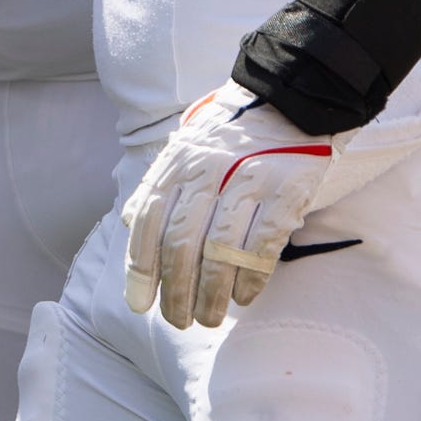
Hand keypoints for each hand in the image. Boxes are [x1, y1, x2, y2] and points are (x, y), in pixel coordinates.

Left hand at [123, 81, 337, 329]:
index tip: (140, 303)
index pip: (149, 221)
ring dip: (211, 295)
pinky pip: (262, 246)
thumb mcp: (187, 146)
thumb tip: (129, 222)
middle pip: (182, 243)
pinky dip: (249, 278)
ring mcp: (249, 180)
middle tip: (177, 320)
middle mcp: (209, 170)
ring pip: (220, 251)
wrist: (292, 100)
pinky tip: (244, 296)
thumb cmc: (234, 134)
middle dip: (176, 292)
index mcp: (179, 162)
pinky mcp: (286, 190)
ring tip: (209, 317)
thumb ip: (159, 182)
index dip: (141, 268)